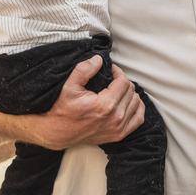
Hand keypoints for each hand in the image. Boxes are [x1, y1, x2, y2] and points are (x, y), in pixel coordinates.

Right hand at [26, 58, 144, 150]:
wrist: (57, 133)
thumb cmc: (62, 109)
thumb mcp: (69, 86)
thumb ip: (84, 70)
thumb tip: (99, 59)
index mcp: (105, 105)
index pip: (123, 82)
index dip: (117, 72)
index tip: (110, 70)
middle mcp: (115, 118)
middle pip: (131, 91)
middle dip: (122, 82)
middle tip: (111, 80)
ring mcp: (118, 128)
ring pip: (136, 102)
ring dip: (129, 94)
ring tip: (117, 90)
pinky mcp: (119, 135)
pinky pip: (138, 119)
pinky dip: (136, 108)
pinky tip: (127, 102)